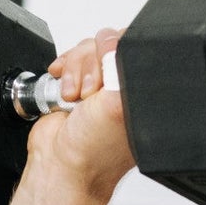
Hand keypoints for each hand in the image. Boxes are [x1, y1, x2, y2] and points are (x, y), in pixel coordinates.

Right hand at [28, 27, 134, 201]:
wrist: (60, 163)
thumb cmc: (94, 148)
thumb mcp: (117, 104)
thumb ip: (122, 68)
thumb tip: (117, 41)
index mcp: (145, 93)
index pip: (139, 48)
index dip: (117, 53)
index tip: (106, 74)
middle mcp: (126, 87)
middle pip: (110, 43)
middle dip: (91, 65)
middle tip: (90, 94)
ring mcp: (103, 86)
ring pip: (89, 49)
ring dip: (75, 71)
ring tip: (76, 98)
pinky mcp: (80, 84)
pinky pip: (73, 59)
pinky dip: (64, 69)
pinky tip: (64, 90)